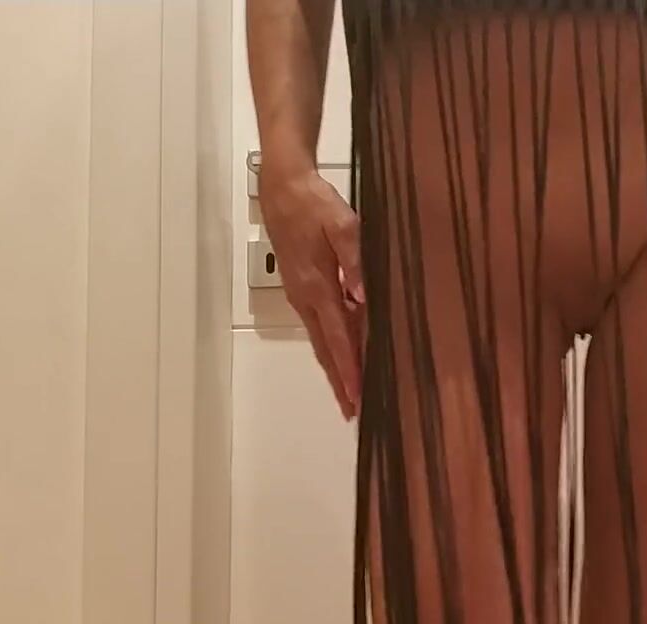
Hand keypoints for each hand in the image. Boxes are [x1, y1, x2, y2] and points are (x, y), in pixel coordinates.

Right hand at [259, 165, 364, 419]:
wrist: (283, 187)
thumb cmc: (315, 203)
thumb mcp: (343, 225)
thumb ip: (356, 261)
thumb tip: (363, 298)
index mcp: (318, 287)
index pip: (338, 338)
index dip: (350, 369)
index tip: (358, 396)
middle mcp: (306, 298)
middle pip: (325, 349)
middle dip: (340, 382)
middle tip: (352, 412)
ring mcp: (300, 295)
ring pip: (320, 340)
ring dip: (335, 367)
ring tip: (348, 394)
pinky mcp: (300, 288)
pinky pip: (319, 325)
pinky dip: (331, 346)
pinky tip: (343, 353)